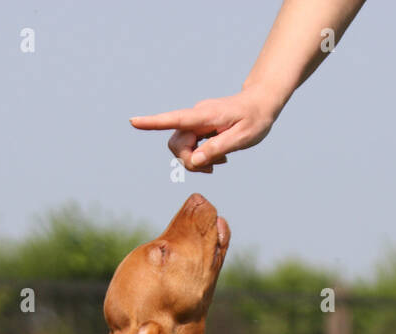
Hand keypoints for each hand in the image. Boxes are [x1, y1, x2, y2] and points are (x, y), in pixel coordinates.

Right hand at [131, 89, 280, 173]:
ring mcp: (196, 121)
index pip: (175, 119)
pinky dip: (199, 156)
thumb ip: (218, 148)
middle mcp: (196, 116)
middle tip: (213, 167)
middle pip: (176, 143)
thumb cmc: (255, 119)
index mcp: (205, 115)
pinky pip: (190, 145)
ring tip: (220, 162)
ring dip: (195, 160)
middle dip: (189, 160)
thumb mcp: (242, 138)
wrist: (262, 103)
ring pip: (181, 147)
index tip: (133, 122)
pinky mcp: (199, 126)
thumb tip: (195, 160)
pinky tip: (218, 157)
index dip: (153, 123)